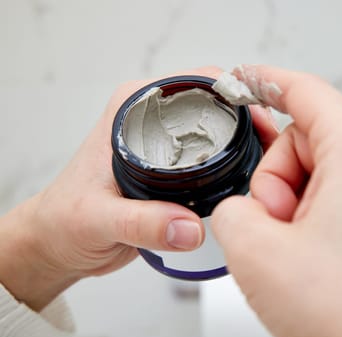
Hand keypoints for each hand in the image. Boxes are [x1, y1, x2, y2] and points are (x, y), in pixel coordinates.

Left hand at [0, 66, 278, 310]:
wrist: (61, 243)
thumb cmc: (66, 221)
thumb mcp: (98, 220)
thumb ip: (142, 223)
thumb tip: (190, 227)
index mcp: (131, 110)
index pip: (195, 82)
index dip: (235, 95)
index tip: (260, 120)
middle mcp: (152, 120)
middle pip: (218, 105)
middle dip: (251, 123)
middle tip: (273, 148)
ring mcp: (167, 144)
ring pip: (221, 132)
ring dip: (248, 147)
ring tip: (269, 167)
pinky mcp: (176, 170)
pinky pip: (216, 160)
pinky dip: (237, 169)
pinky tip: (250, 185)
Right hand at [212, 65, 341, 336]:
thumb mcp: (257, 252)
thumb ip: (228, 211)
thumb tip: (239, 211)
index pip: (302, 91)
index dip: (262, 82)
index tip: (240, 81)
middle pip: (303, 142)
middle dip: (274, 183)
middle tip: (275, 230)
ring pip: (317, 177)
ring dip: (291, 210)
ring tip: (297, 256)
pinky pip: (337, 202)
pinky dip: (312, 224)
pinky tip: (311, 261)